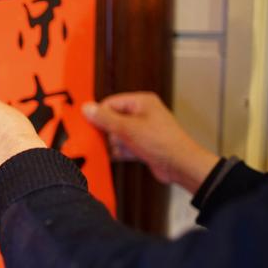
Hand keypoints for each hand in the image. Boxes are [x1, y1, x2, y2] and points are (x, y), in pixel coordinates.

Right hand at [82, 92, 218, 192]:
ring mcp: (143, 131)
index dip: (99, 115)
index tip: (88, 125)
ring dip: (114, 144)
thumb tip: (87, 108)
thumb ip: (105, 119)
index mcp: (141, 102)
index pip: (111, 103)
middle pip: (113, 120)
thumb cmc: (162, 142)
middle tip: (102, 139)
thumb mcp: (127, 128)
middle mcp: (142, 114)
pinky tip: (120, 156)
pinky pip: (125, 147)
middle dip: (107, 132)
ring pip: (118, 135)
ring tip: (119, 149)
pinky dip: (121, 152)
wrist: (180, 165)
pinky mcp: (143, 146)